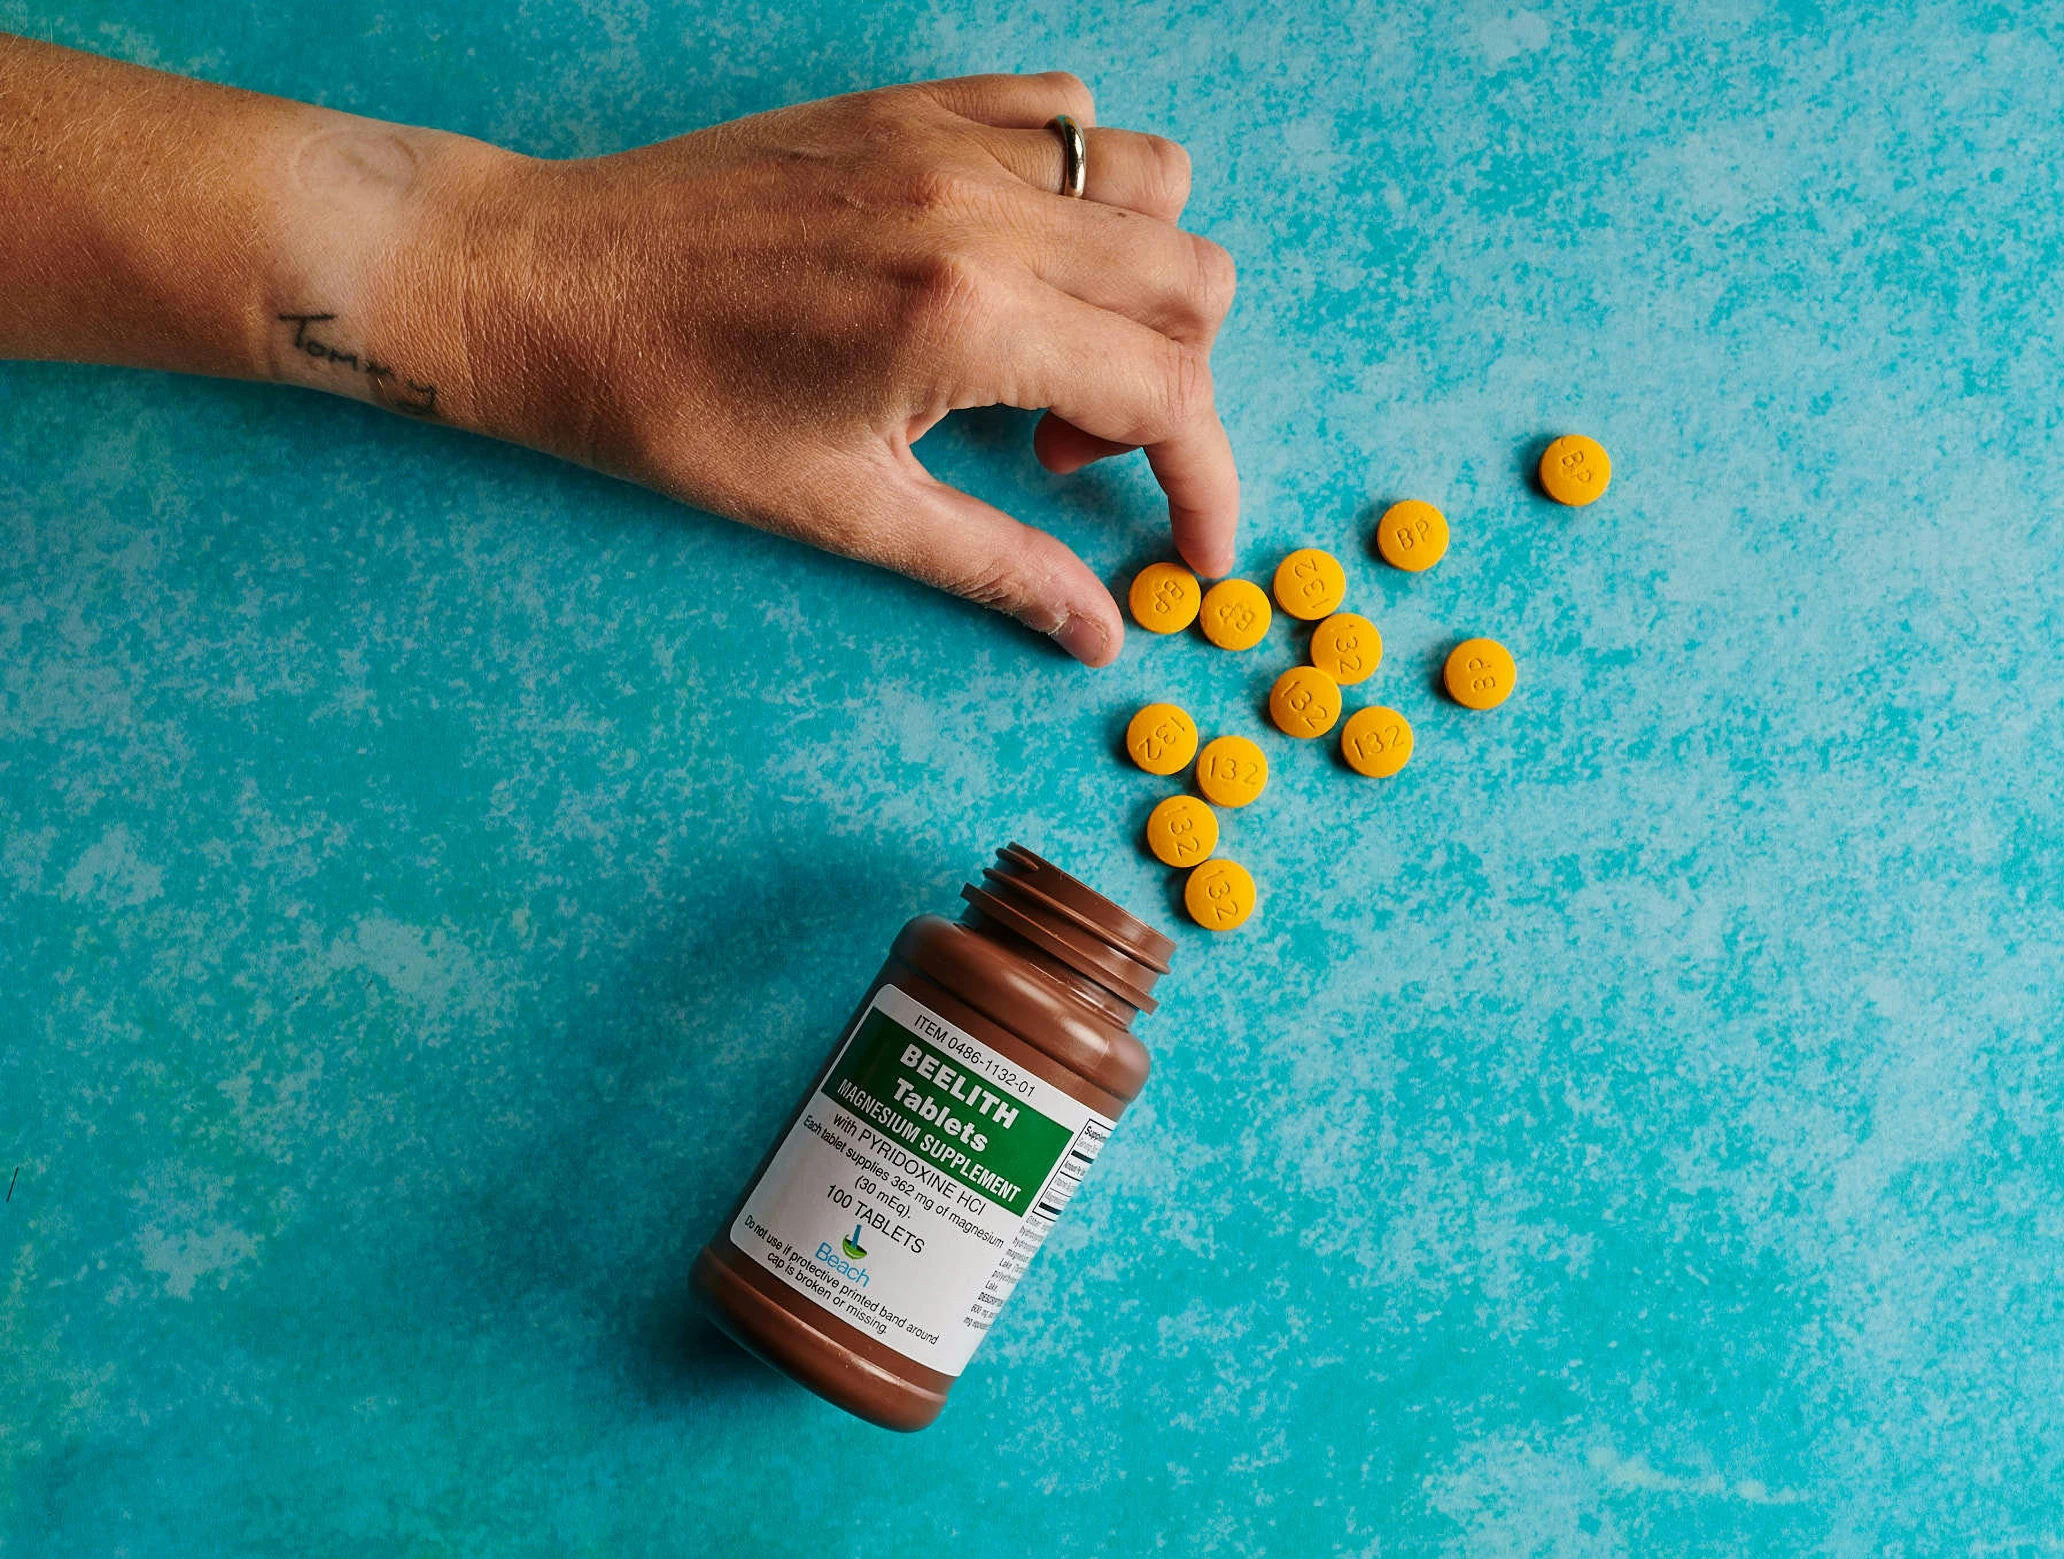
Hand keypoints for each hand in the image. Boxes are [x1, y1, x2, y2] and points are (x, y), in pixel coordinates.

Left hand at [373, 73, 1238, 665]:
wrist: (536, 285)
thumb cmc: (669, 408)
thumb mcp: (841, 511)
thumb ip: (994, 565)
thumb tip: (1098, 632)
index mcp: (963, 319)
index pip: (1170, 391)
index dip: (1210, 483)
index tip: (1197, 549)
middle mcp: (976, 208)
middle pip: (1191, 280)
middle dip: (1174, 385)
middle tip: (1067, 450)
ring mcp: (945, 140)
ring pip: (1153, 180)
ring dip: (1142, 277)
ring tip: (1047, 346)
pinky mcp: (908, 104)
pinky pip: (1065, 112)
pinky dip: (1081, 183)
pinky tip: (1012, 256)